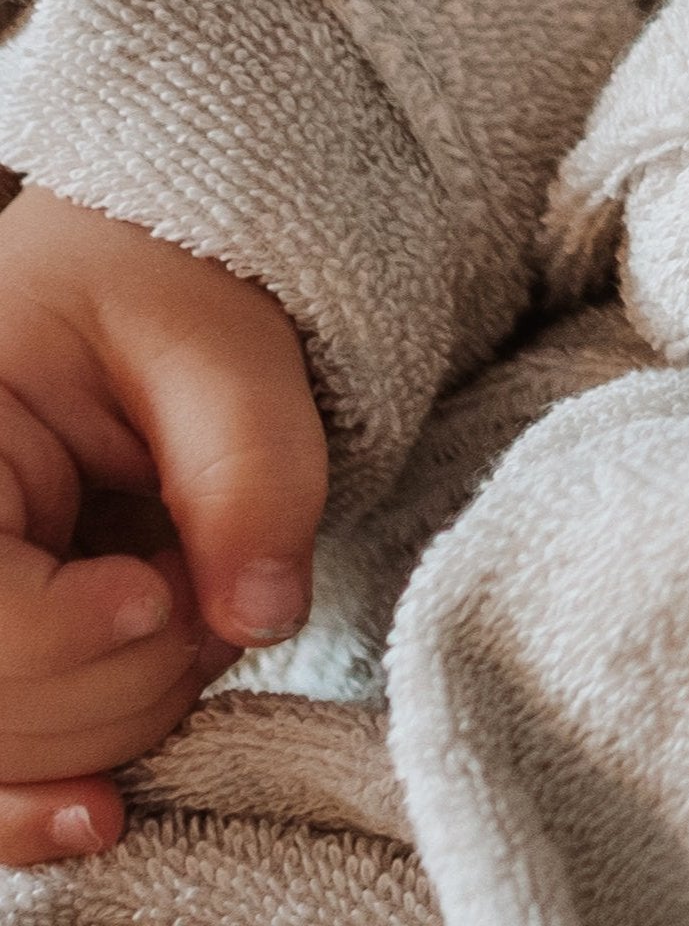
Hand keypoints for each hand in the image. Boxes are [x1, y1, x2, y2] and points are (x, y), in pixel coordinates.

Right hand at [0, 191, 326, 866]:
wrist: (137, 269)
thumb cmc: (168, 278)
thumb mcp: (224, 339)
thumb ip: (249, 468)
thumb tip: (259, 614)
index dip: (79, 637)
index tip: (169, 591)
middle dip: (129, 675)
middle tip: (214, 583)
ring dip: (114, 719)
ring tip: (184, 610)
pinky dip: (36, 800)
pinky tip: (101, 813)